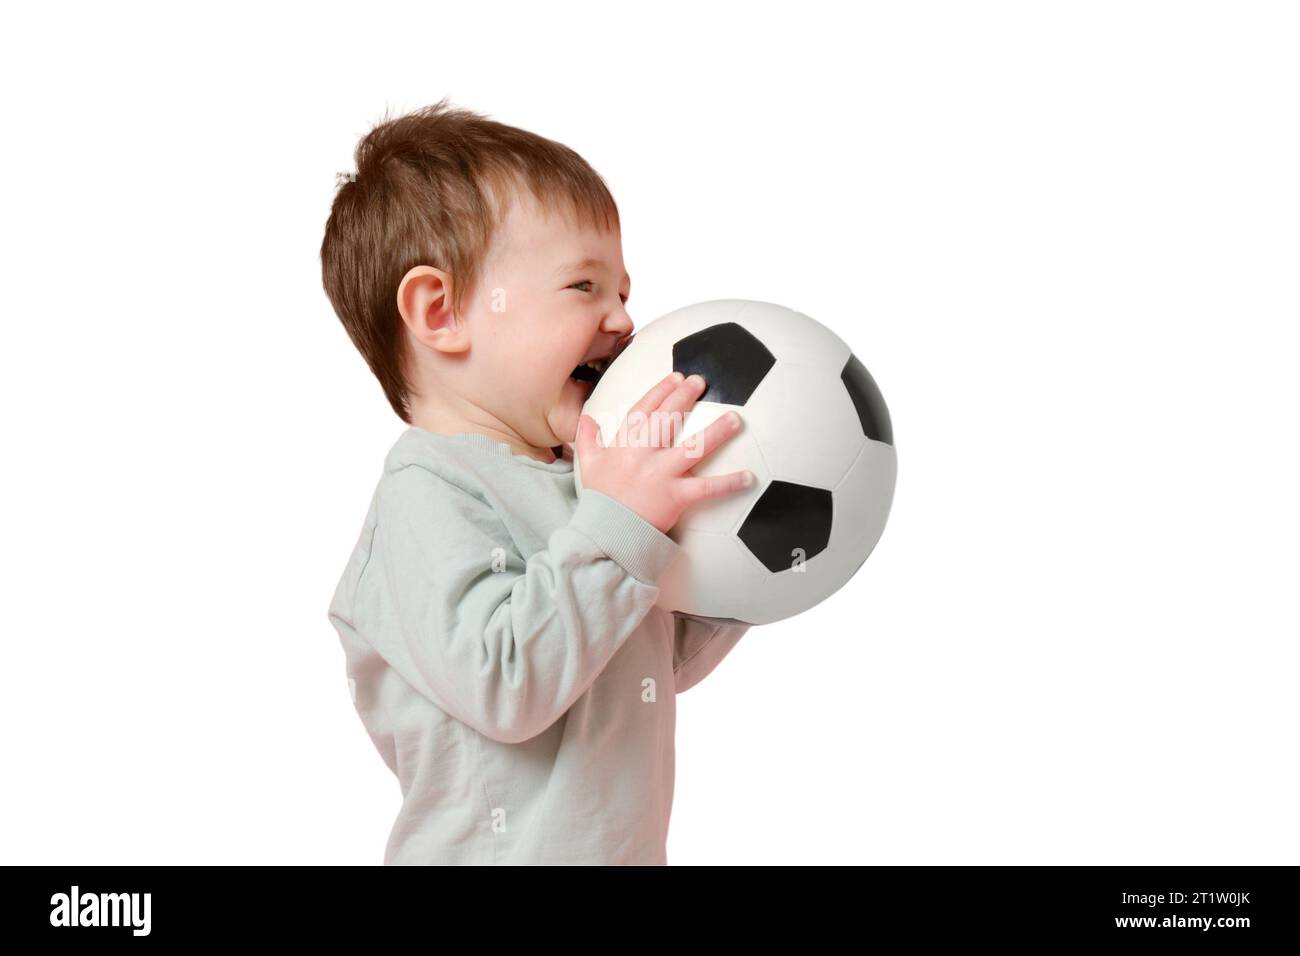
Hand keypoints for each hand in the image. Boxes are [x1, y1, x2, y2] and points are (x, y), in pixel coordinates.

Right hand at [575, 372, 752, 533]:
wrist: (605, 535)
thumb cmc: (600, 501)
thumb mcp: (588, 466)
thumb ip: (586, 439)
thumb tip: (586, 418)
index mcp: (623, 445)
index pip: (644, 410)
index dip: (661, 391)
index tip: (675, 377)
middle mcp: (643, 455)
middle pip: (668, 419)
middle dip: (685, 396)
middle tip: (701, 382)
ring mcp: (661, 475)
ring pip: (693, 448)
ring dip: (717, 432)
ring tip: (735, 419)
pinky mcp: (676, 498)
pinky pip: (707, 489)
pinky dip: (728, 484)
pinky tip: (748, 476)